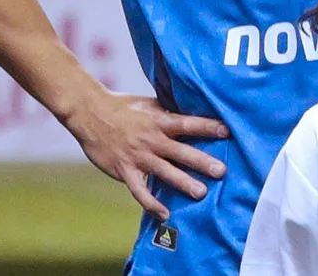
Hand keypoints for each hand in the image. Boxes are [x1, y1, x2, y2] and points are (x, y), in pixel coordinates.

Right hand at [63, 91, 228, 219]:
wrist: (90, 114)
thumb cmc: (124, 107)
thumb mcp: (151, 103)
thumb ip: (170, 112)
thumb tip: (194, 109)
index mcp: (160, 121)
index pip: (189, 123)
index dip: (208, 127)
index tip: (227, 132)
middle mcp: (151, 140)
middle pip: (181, 152)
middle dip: (202, 162)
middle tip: (221, 171)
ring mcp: (138, 157)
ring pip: (164, 172)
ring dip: (183, 183)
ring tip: (201, 193)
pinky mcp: (124, 171)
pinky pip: (139, 191)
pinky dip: (151, 204)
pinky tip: (165, 214)